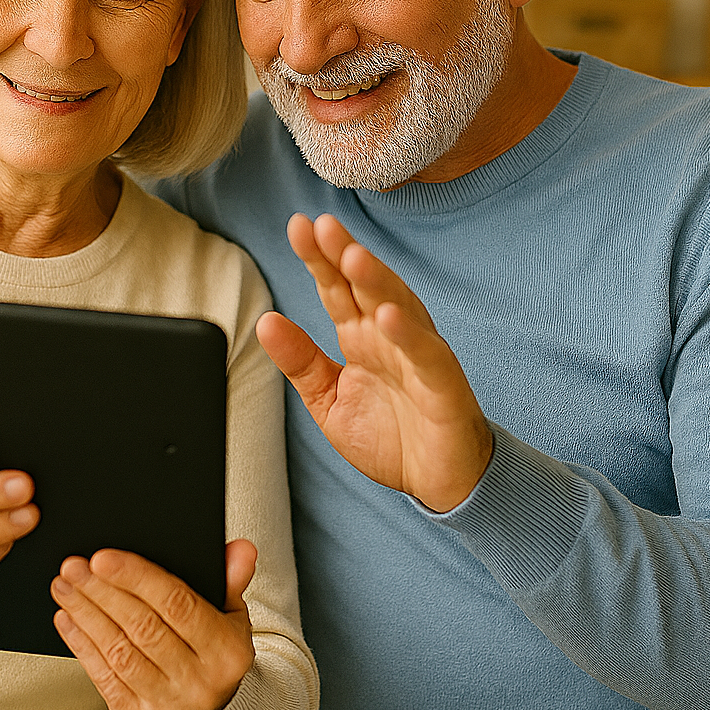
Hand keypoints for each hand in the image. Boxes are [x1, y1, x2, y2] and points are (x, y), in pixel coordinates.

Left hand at [50, 541, 257, 709]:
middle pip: (142, 627)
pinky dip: (82, 645)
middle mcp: (198, 681)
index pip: (178, 605)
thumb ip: (231, 580)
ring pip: (119, 651)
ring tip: (66, 586)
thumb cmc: (215, 655)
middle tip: (74, 566)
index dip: (138, 578)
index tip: (103, 557)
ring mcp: (167, 702)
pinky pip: (103, 677)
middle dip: (102, 591)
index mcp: (225, 651)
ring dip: (86, 614)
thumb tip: (240, 550)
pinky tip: (68, 619)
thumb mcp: (232, 617)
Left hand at [256, 213, 492, 513]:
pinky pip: (426, 354)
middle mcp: (389, 338)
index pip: (336, 290)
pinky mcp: (443, 385)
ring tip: (352, 257)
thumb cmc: (391, 437)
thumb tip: (265, 322)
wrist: (439, 483)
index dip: (319, 259)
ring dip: (378, 282)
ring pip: (399, 308)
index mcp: (361, 338)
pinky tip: (389, 316)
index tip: (298, 227)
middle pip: (365, 288)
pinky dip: (410, 335)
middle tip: (321, 226)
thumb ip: (300, 362)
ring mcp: (417, 356)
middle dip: (344, 255)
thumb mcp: (329, 401)